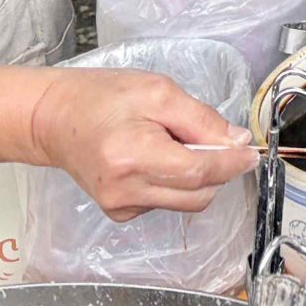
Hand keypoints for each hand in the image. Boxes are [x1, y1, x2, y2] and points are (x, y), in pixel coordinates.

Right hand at [26, 66, 253, 220]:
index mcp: (133, 157)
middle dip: (216, 169)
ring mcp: (121, 207)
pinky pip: (166, 203)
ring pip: (186, 202)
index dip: (231, 164)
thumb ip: (200, 119)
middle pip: (198, 194)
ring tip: (171, 142)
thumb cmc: (102, 98)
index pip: (199, 173)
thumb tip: (237, 142)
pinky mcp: (119, 213)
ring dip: (195, 176)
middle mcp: (126, 192)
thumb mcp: (157, 92)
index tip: (251, 154)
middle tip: (205, 135)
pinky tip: (155, 157)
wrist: (54, 119)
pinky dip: (175, 183)